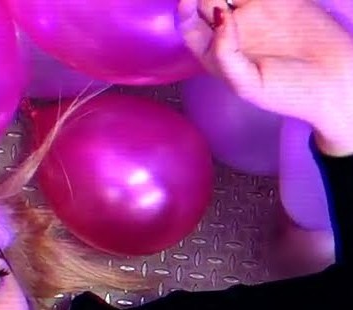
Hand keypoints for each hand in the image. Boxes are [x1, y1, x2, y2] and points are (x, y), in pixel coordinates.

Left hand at [178, 0, 352, 152]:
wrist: (334, 81)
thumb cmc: (288, 92)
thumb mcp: (247, 83)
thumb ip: (226, 53)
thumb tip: (219, 14)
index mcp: (217, 53)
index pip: (190, 26)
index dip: (185, 10)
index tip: (189, 0)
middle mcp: (233, 30)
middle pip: (207, 0)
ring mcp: (257, 11)